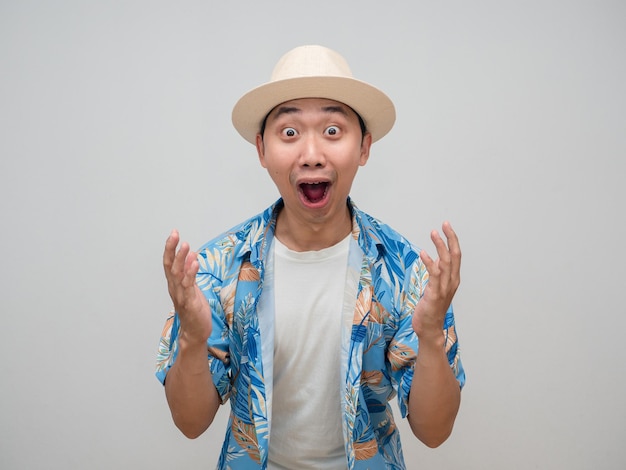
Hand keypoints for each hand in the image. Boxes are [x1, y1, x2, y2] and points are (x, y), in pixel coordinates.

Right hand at [163, 229, 211, 344]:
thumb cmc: (194, 309)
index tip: (173, 233)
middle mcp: (175, 288)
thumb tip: (190, 255)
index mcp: (174, 284)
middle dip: (171, 249)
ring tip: (186, 246)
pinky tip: (195, 263)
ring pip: (178, 275)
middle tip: (175, 235)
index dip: (170, 248)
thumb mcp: (192, 287)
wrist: (195, 332)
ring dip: (181, 259)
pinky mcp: (190, 303)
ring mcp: (181, 296)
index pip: (169, 263)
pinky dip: (191, 274)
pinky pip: (188, 287)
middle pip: (170, 266)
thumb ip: (190, 272)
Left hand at [412, 222, 460, 341]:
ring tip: (433, 233)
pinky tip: (423, 253)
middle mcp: (451, 282)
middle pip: (454, 256)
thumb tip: (437, 258)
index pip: (456, 256)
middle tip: (444, 224)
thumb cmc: (431, 308)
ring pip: (445, 262)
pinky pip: (434, 275)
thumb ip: (438, 273)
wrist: (429, 328)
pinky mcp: (434, 294)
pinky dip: (430, 262)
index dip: (453, 240)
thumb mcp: (436, 286)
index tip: (446, 227)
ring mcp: (444, 288)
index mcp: (453, 279)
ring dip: (440, 246)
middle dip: (450, 239)